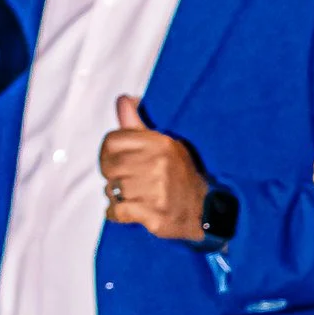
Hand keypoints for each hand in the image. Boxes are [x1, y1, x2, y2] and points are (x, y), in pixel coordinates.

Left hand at [101, 96, 207, 239]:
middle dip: (112, 176)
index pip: (112, 141)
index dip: (108, 153)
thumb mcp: (165, 145)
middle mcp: (158, 164)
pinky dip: (116, 213)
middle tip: (126, 181)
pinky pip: (117, 211)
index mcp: (160, 144)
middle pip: (109, 167)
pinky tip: (128, 211)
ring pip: (111, 190)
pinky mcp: (153, 214)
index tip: (117, 161)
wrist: (205, 211)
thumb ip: (138, 125)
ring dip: (116, 196)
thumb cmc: (182, 176)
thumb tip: (123, 100)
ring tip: (133, 196)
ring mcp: (156, 190)